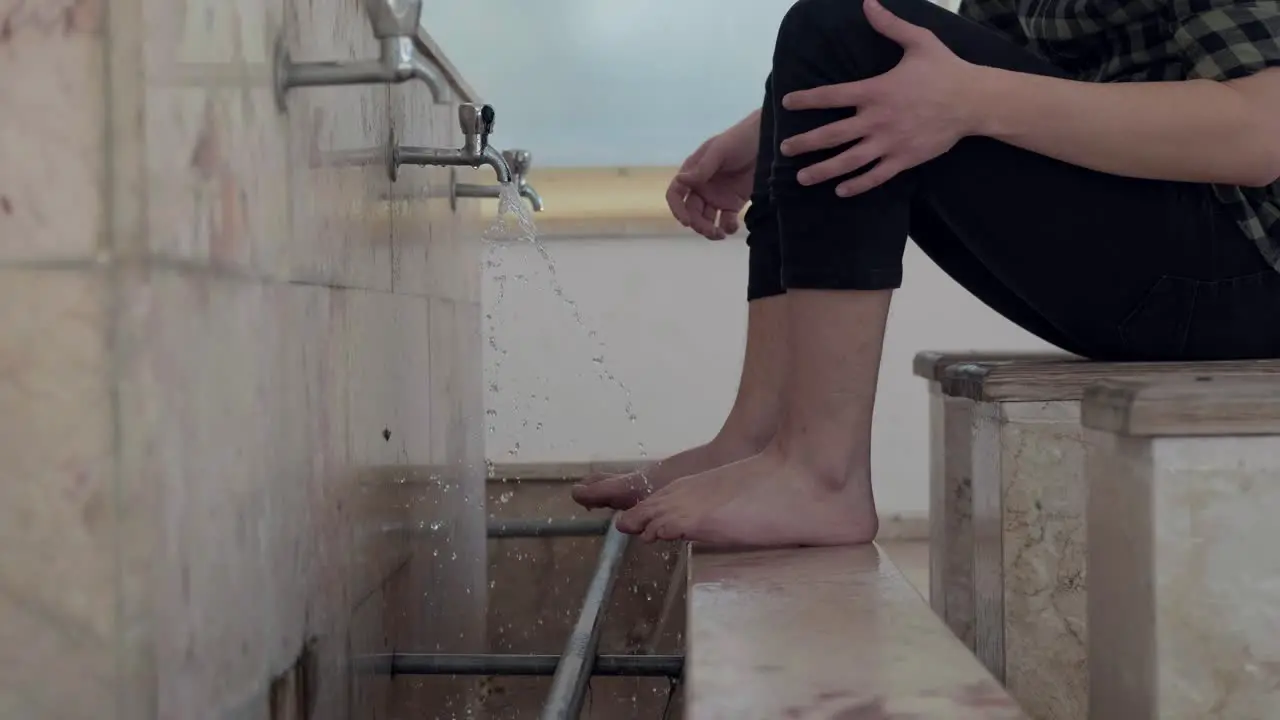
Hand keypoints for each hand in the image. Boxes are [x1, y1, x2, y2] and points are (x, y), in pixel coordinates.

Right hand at [666, 115, 758, 239]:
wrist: (767, 141)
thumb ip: (702, 168)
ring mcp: (717, 196)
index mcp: (693, 173)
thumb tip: (681, 180)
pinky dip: (727, 227)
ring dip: (710, 230)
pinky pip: (725, 220)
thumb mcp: (719, 151)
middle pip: (691, 212)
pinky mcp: (734, 203)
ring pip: (706, 220)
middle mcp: (702, 187)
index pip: (676, 194)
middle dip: (698, 224)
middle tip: (711, 230)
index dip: (677, 210)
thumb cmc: (739, 139)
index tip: (686, 222)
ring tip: (721, 234)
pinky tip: (733, 226)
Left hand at [779, 0, 982, 196]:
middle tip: (786, 148)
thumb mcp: (918, 41)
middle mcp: (877, 119)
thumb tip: (868, 3)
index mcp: (876, 90)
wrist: (974, 100)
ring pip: (849, 161)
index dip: (807, 100)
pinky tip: (840, 191)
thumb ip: (889, 25)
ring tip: (802, 178)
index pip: (832, 96)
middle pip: (832, 135)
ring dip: (823, 170)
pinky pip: (875, 176)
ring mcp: (890, 143)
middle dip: (805, 143)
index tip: (787, 103)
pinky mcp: (904, 159)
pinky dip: (857, 185)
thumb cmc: (945, 69)